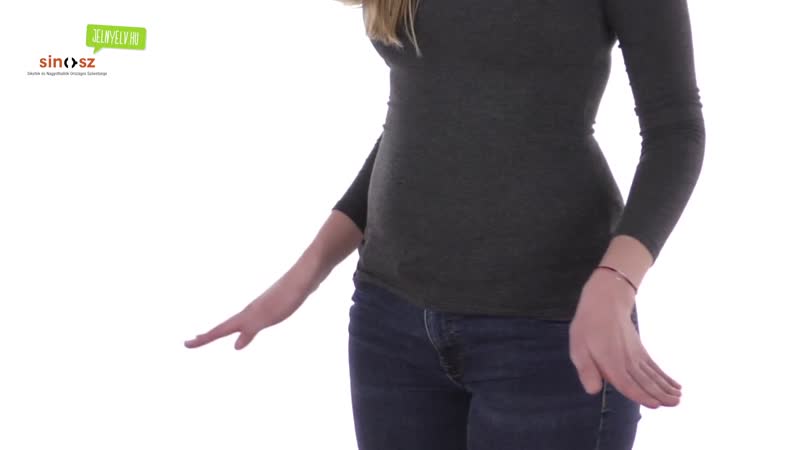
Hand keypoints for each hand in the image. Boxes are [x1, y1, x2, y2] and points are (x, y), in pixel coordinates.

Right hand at [184, 274, 309, 349]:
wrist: (307, 274)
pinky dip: (244, 327)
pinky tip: (250, 328)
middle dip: (209, 335)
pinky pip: (252, 319)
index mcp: (248, 314)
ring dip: (226, 330)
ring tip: (217, 335)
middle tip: (192, 341)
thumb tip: (236, 346)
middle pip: (226, 325)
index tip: (186, 345)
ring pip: (239, 321)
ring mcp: (261, 306)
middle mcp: (251, 309)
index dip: (204, 339)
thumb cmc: (289, 294)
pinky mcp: (274, 304)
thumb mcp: (269, 317)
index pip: (221, 330)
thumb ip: (252, 330)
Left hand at [568, 269, 681, 408]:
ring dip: (666, 387)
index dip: (640, 395)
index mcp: (611, 362)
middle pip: (645, 381)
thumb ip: (586, 370)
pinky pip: (654, 367)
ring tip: (679, 398)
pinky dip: (665, 377)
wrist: (605, 302)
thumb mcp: (578, 348)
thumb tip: (593, 391)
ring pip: (653, 375)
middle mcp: (627, 361)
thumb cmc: (588, 326)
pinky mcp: (640, 351)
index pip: (627, 383)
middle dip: (660, 395)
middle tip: (675, 403)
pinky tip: (676, 385)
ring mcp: (636, 356)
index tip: (655, 405)